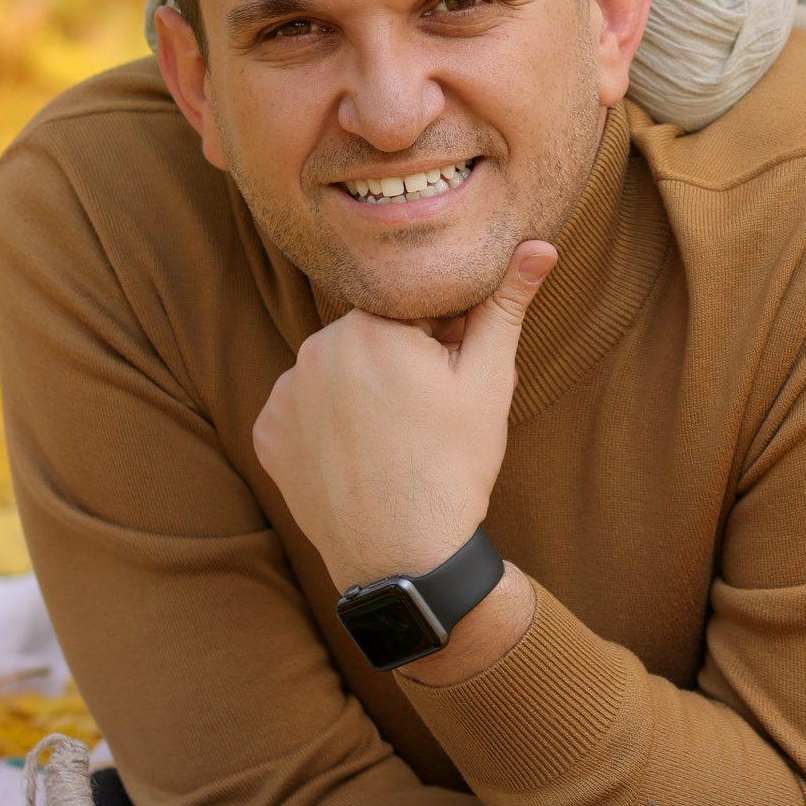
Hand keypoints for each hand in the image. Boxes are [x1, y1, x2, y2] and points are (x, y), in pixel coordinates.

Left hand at [252, 234, 555, 595]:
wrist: (405, 561)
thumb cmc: (453, 468)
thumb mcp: (489, 382)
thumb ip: (506, 304)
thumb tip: (538, 245)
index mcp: (367, 325)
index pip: (412, 310)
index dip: (442, 341)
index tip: (453, 380)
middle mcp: (312, 349)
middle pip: (370, 337)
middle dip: (400, 362)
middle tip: (429, 414)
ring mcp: (283, 394)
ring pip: (336, 371)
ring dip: (361, 390)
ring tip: (394, 438)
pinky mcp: (267, 433)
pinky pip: (302, 410)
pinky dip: (327, 424)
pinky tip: (359, 455)